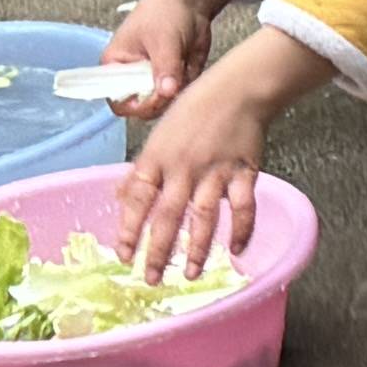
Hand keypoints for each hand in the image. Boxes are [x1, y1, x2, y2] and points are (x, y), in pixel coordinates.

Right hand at [105, 0, 210, 110]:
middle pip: (142, 109)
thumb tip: (167, 92)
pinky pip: (179, 97)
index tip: (156, 95)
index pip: (117, 100)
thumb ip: (165, 67)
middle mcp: (131, 78)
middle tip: (176, 81)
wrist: (189, 2)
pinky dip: (188, 86)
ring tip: (182, 65)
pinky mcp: (170, 81)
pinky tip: (189, 65)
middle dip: (162, 100)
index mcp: (115, 66)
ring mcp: (152, 81)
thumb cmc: (165, 12)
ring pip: (163, 106)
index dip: (136, 105)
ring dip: (177, 91)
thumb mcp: (164, 40)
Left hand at [115, 40, 306, 273]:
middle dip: (158, 250)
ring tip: (190, 273)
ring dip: (196, 248)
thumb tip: (122, 198)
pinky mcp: (244, 172)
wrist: (238, 89)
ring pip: (204, 216)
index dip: (129, 229)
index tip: (124, 255)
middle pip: (168, 215)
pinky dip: (242, 230)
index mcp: (158, 157)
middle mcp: (183, 167)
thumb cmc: (195, 109)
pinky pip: (243, 207)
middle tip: (151, 278)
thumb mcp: (159, 135)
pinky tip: (237, 250)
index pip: (138, 199)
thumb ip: (143, 170)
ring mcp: (215, 171)